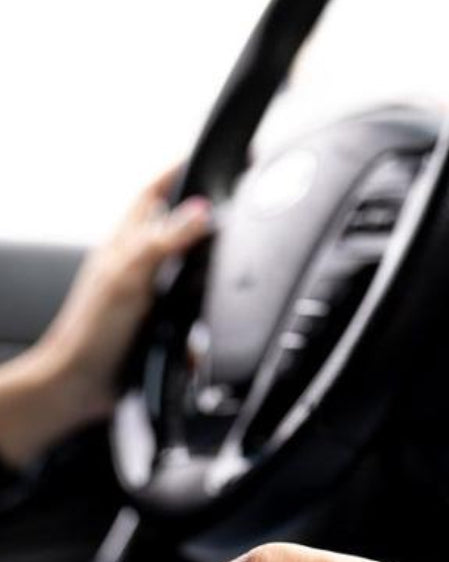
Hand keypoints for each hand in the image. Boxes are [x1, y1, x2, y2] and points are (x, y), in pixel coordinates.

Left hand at [42, 165, 212, 421]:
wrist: (82, 383)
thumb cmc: (92, 330)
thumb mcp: (130, 275)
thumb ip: (163, 241)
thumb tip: (201, 210)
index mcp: (126, 243)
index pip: (155, 194)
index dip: (178, 172)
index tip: (204, 157)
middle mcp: (139, 267)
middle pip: (176, 230)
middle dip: (203, 219)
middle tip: (231, 206)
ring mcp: (149, 298)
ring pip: (188, 275)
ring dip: (207, 277)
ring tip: (227, 267)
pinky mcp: (159, 329)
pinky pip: (192, 318)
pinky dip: (203, 325)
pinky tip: (207, 330)